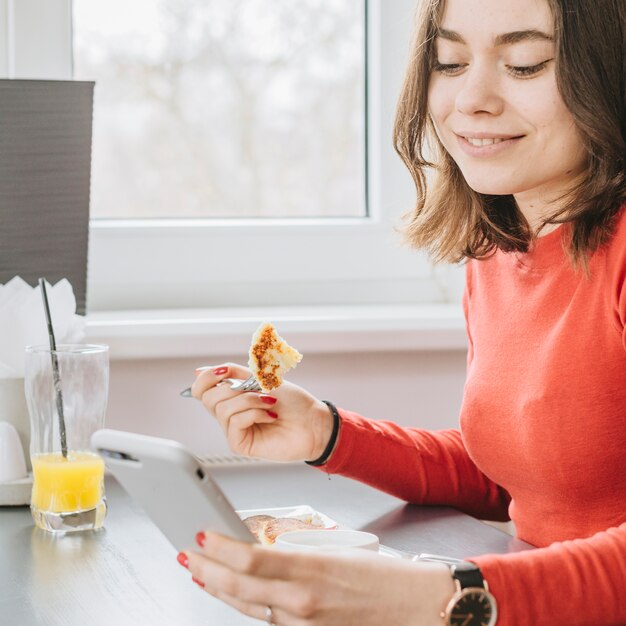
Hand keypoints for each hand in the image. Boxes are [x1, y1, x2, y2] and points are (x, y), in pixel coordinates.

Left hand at [182, 531, 454, 625]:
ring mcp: (304, 625)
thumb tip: (259, 553)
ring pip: (249, 608)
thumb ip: (294, 557)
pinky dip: (246, 607)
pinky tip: (235, 596)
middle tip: (188, 555)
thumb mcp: (336, 553)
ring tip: (202, 573)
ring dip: (220, 589)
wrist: (419, 607)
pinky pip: (270, 622)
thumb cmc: (385, 577)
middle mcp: (302, 603)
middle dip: (206, 570)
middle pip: (239, 588)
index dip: (218, 549)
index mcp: (310, 571)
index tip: (201, 536)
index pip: (249, 561)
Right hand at [191, 363, 333, 461]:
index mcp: (231, 398)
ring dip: (250, 400)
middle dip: (234, 388)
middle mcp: (229, 415)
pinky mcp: (240, 444)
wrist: (313, 421)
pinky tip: (271, 416)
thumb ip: (233, 373)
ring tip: (269, 403)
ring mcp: (234, 430)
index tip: (223, 371)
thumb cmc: (293, 402)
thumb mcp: (261, 379)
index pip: (201, 389)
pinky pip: (235, 422)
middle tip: (256, 389)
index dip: (206, 378)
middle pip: (208, 398)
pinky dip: (254, 413)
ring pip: (222, 409)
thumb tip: (199, 371)